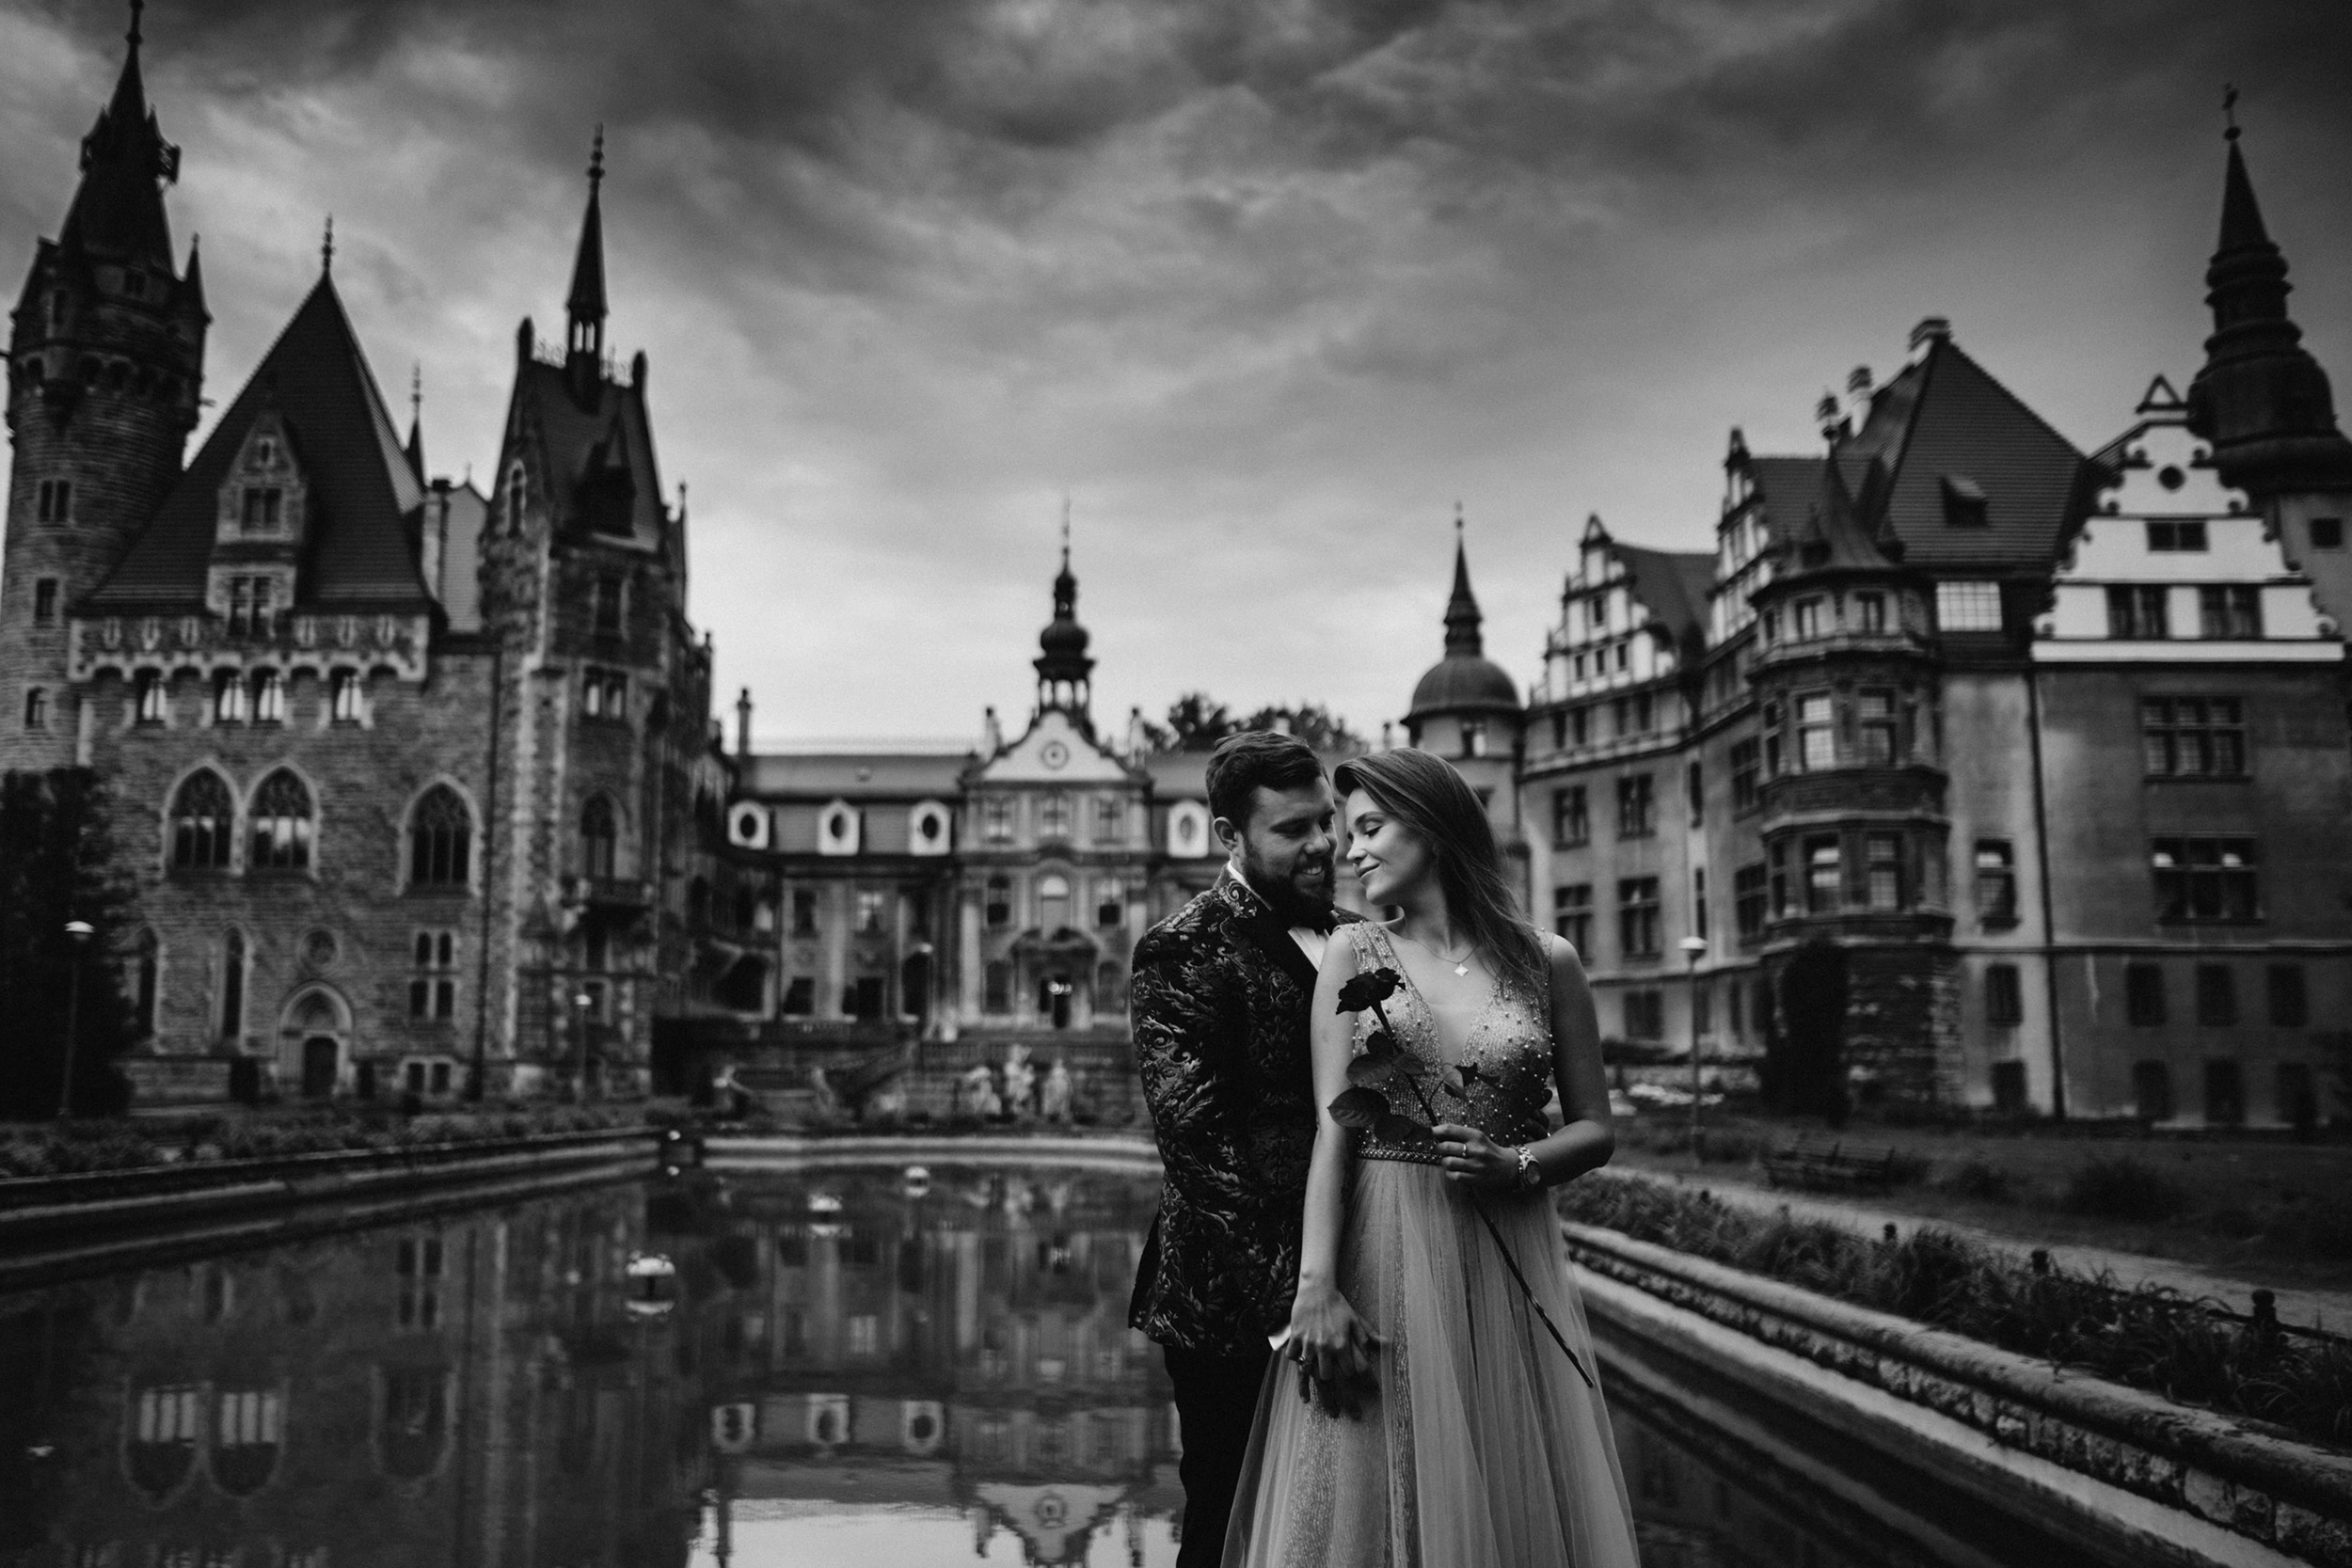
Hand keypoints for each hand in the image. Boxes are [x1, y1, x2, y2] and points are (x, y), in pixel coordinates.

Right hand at [1281, 1281, 1378, 1416]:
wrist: (1317, 1290)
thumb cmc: (1339, 1305)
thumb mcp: (1356, 1320)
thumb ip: (1368, 1335)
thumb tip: (1386, 1343)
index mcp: (1342, 1343)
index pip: (1350, 1371)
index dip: (1356, 1384)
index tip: (1362, 1396)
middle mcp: (1325, 1347)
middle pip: (1328, 1378)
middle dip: (1334, 1396)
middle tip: (1339, 1413)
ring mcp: (1309, 1344)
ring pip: (1309, 1373)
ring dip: (1315, 1391)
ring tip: (1317, 1405)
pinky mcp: (1296, 1338)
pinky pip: (1293, 1358)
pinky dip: (1298, 1371)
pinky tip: (1302, 1389)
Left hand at [1432, 1123, 1516, 1188]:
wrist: (1508, 1167)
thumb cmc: (1488, 1150)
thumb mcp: (1477, 1137)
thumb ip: (1459, 1134)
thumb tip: (1435, 1134)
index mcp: (1475, 1136)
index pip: (1450, 1129)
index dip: (1435, 1131)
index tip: (1429, 1132)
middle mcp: (1476, 1149)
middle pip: (1445, 1146)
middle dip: (1437, 1148)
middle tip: (1438, 1149)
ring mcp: (1476, 1165)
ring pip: (1448, 1162)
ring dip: (1443, 1161)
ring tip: (1447, 1160)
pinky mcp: (1476, 1179)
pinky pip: (1454, 1176)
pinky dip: (1449, 1173)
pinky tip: (1453, 1170)